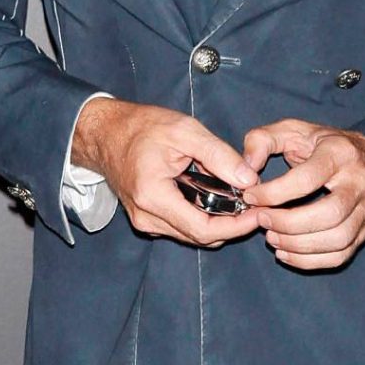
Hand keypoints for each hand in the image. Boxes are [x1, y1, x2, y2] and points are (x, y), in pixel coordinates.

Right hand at [71, 98, 258, 246]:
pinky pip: (183, 228)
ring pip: (193, 235)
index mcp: (154, 197)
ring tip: (241, 200)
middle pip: (201, 237)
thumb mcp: (185, 131)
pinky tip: (217, 200)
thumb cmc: (142, 127)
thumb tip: (249, 180)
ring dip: (220, 223)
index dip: (237, 226)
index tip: (258, 212)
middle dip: (233, 225)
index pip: (204, 229)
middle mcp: (147, 218)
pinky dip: (204, 218)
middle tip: (256, 205)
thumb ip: (219, 156)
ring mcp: (145, 222)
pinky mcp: (147, 220)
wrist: (106, 133)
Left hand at [240, 120, 364, 270]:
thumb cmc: (325, 145)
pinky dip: (310, 261)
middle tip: (262, 220)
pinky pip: (340, 255)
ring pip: (337, 239)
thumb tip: (246, 166)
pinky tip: (286, 252)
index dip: (275, 193)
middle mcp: (360, 182)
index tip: (252, 197)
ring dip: (298, 245)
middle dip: (288, 223)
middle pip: (329, 214)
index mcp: (340, 153)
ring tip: (272, 238)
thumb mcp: (294, 130)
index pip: (307, 179)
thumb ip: (263, 140)